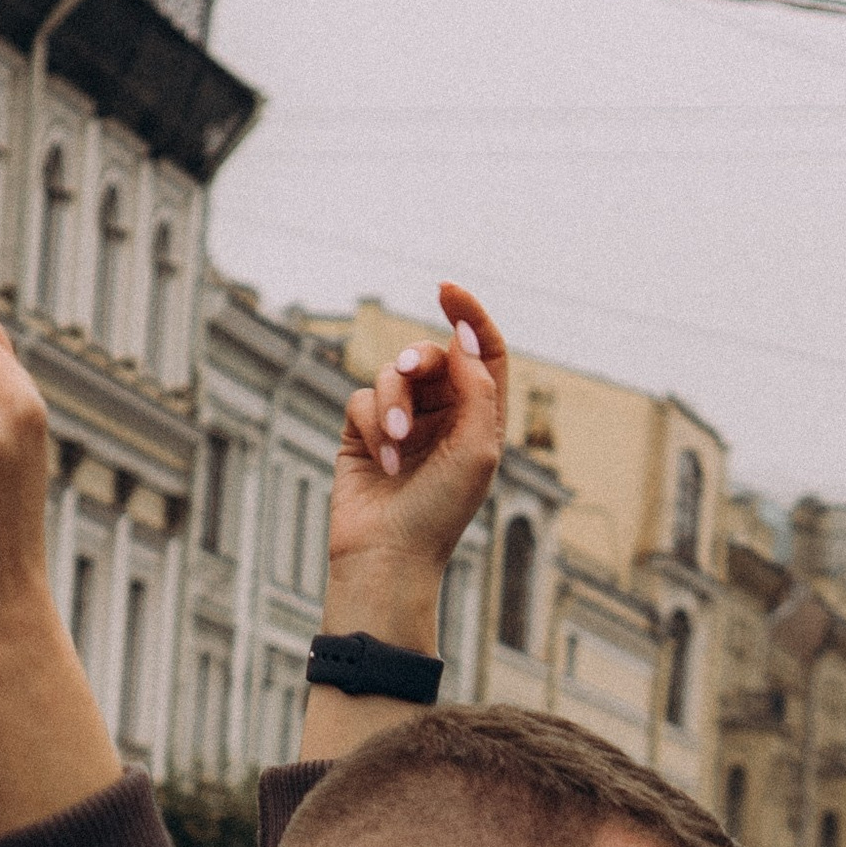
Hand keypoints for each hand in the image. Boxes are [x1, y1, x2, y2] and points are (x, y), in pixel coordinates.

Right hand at [320, 282, 507, 646]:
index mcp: (480, 417)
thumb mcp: (477, 448)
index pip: (483, 352)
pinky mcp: (363, 431)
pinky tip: (383, 462)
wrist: (390, 556)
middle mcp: (444, 415)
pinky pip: (362, 398)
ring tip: (396, 443)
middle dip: (420, 361)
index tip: (447, 290)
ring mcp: (403, 422)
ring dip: (393, 403)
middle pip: (432, 356)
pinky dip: (372, 424)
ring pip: (392, 374)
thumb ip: (477, 387)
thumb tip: (464, 337)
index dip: (469, 316)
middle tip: (411, 373)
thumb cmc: (441, 512)